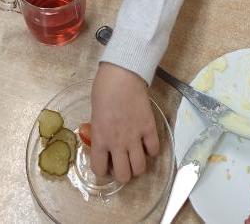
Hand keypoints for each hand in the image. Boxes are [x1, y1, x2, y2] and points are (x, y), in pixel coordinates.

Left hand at [90, 63, 159, 182]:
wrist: (122, 74)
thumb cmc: (103, 89)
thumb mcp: (95, 114)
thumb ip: (99, 131)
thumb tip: (103, 140)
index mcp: (100, 139)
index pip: (99, 170)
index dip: (103, 170)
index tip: (105, 162)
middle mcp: (117, 143)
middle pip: (124, 176)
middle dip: (123, 172)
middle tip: (122, 160)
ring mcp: (135, 137)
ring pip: (140, 169)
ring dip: (137, 165)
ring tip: (135, 155)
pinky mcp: (149, 128)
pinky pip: (154, 150)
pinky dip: (151, 150)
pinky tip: (146, 143)